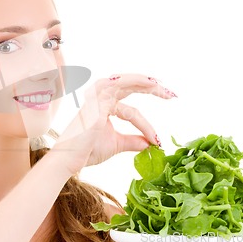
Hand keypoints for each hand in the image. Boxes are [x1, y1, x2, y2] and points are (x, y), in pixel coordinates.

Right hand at [52, 73, 176, 174]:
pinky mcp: (97, 101)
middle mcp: (101, 98)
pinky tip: (150, 83)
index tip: (159, 140)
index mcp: (105, 107)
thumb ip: (134, 141)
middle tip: (171, 95)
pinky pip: (121, 90)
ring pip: (125, 82)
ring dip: (144, 82)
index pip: (132, 109)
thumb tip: (151, 144)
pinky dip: (136, 84)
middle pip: (130, 87)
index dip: (147, 124)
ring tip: (162, 86)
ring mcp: (98, 97)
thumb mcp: (117, 144)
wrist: (71, 159)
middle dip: (151, 89)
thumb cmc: (88, 151)